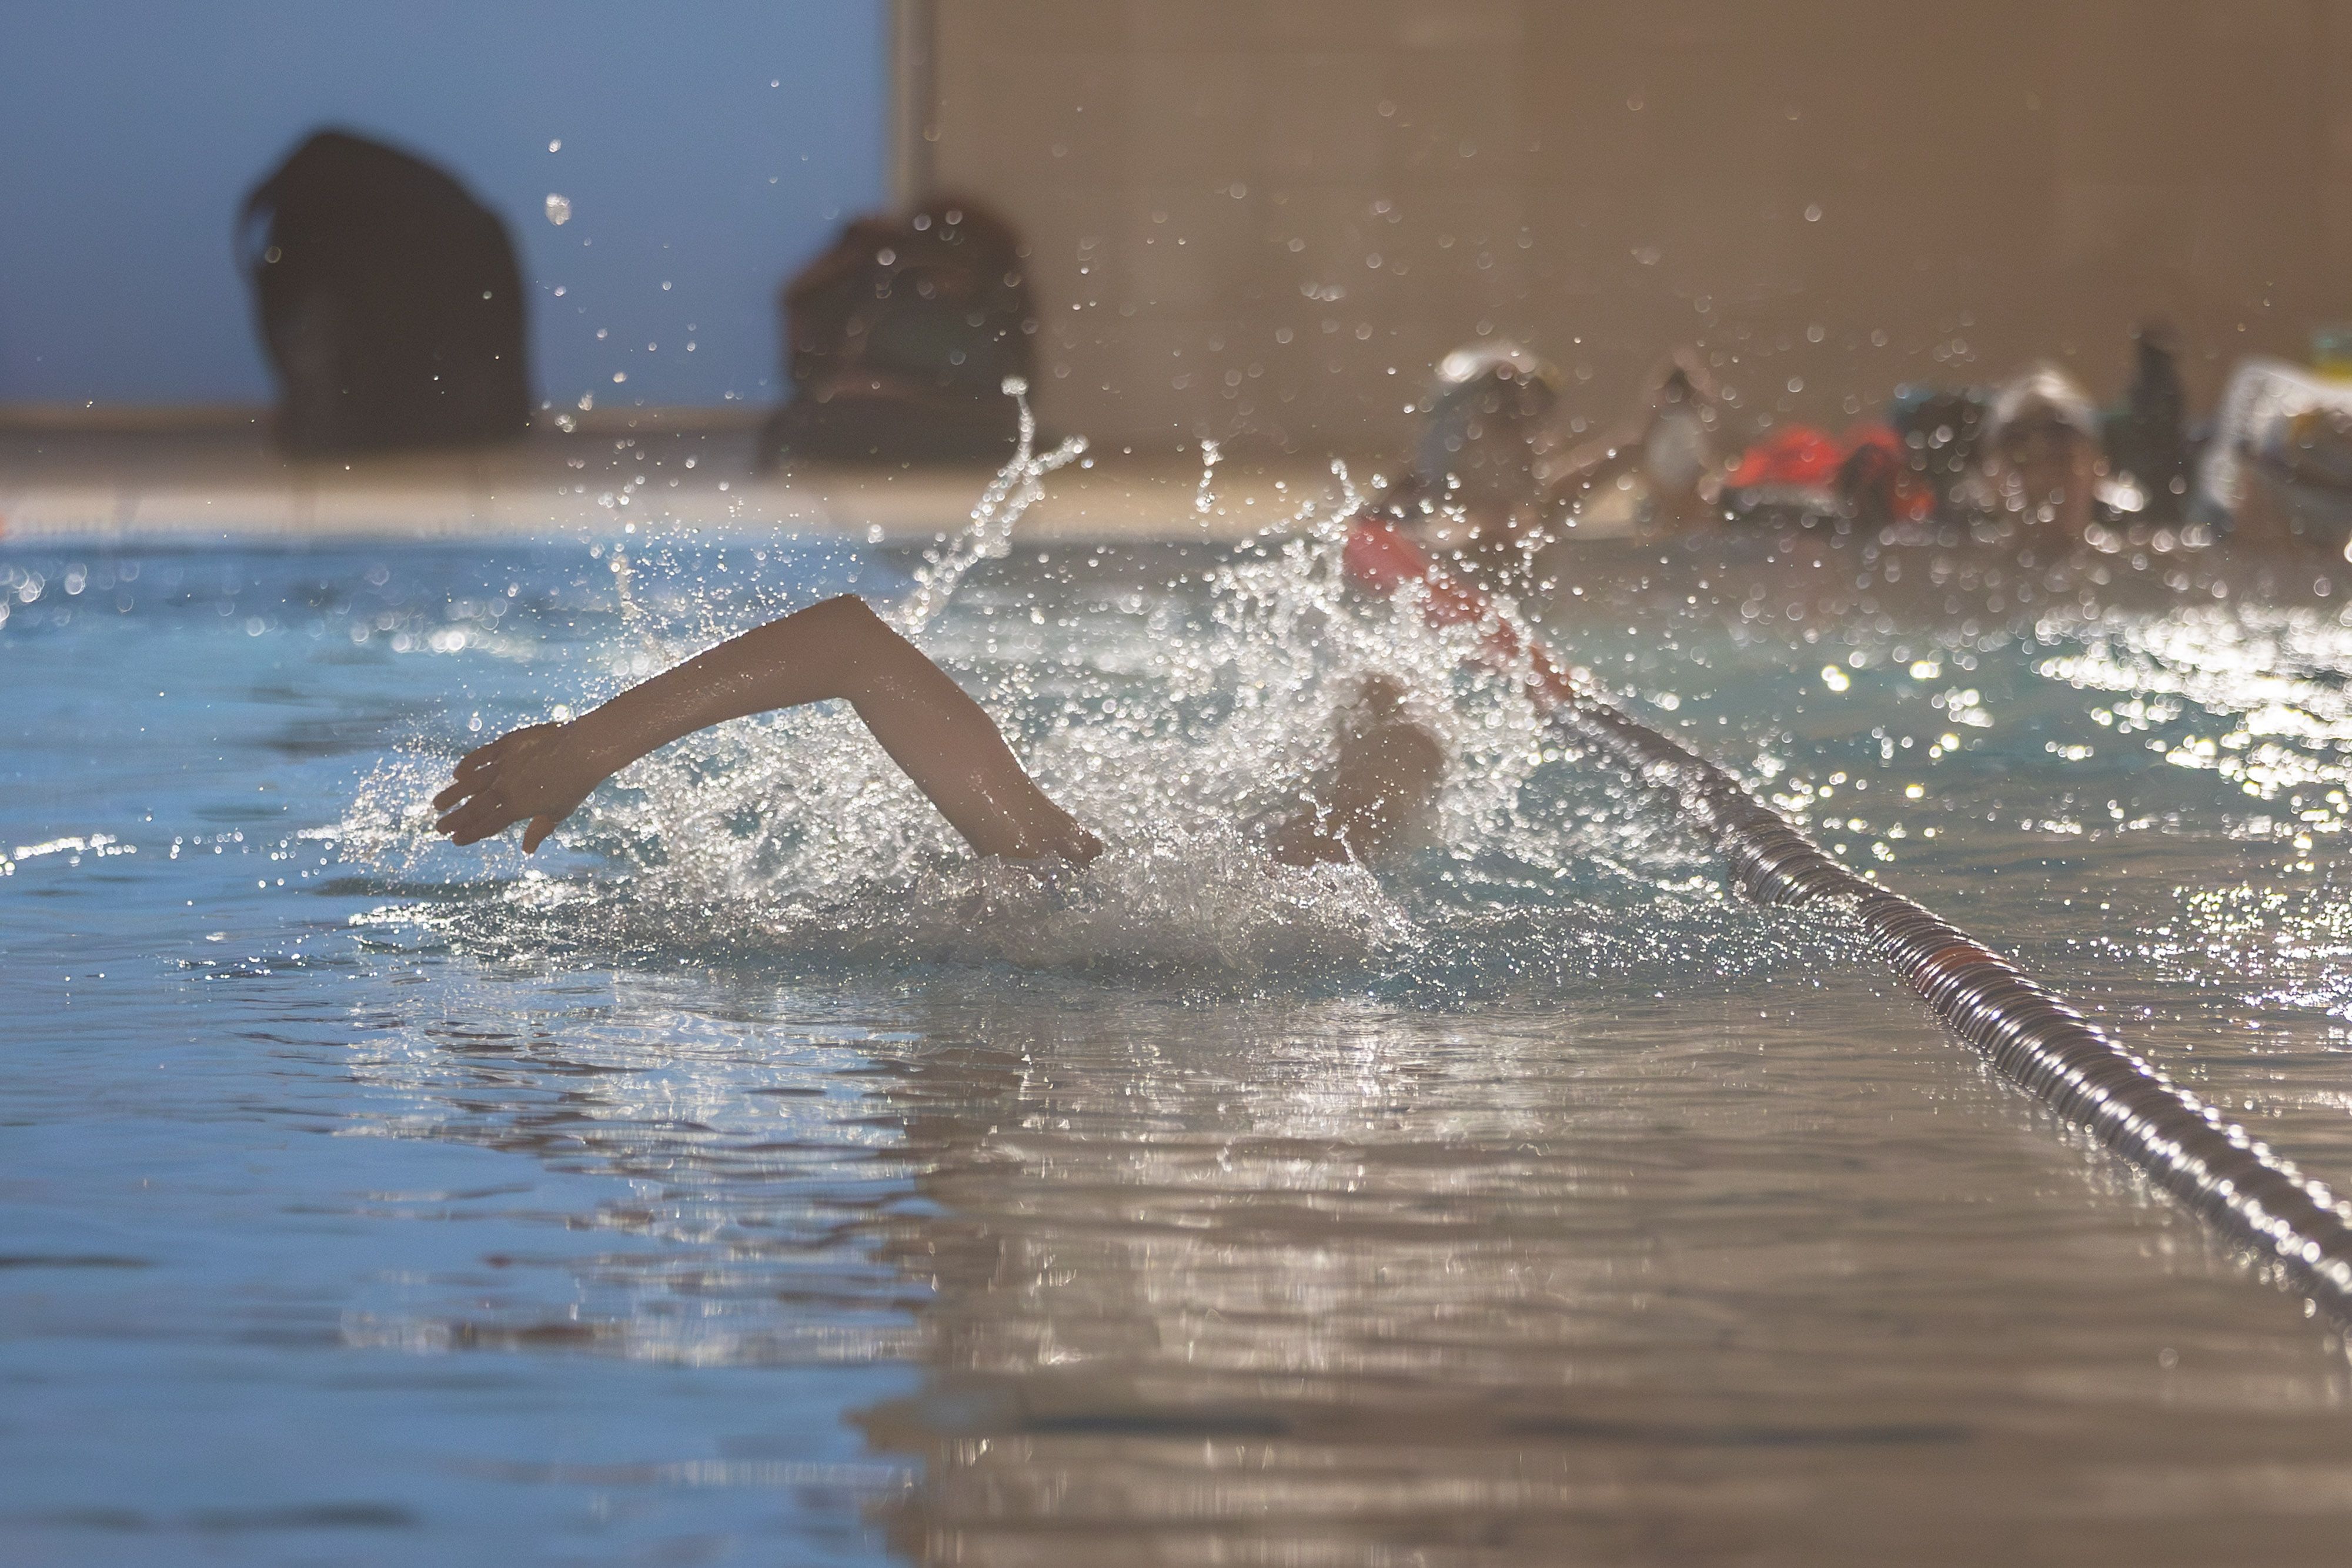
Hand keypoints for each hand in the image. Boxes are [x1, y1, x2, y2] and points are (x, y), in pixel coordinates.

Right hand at [432, 722, 602, 851]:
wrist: (585, 749)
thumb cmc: (576, 784)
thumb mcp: (559, 812)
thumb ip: (539, 830)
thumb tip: (526, 850)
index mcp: (518, 808)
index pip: (488, 825)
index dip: (470, 834)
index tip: (455, 840)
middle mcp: (506, 788)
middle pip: (474, 807)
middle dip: (455, 819)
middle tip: (439, 828)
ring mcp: (504, 765)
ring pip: (471, 783)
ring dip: (453, 795)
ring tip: (437, 805)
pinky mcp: (507, 744)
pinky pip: (481, 756)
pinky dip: (468, 764)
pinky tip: (458, 773)